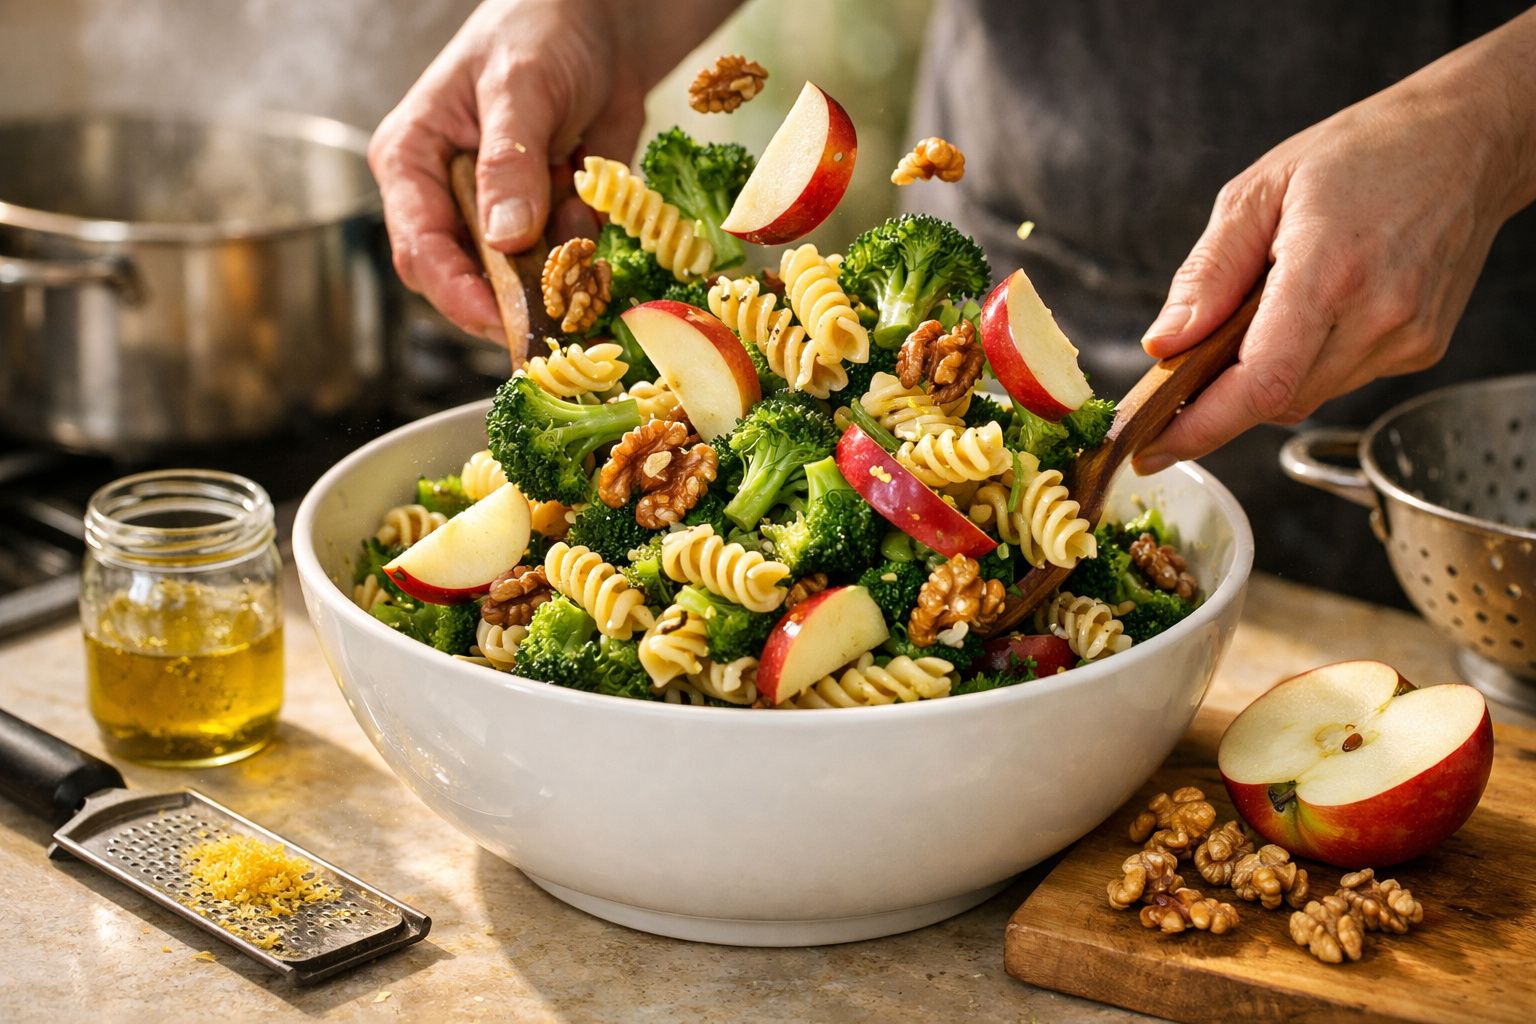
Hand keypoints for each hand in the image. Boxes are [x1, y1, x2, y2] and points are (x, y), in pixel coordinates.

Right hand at [368, 0, 643, 341]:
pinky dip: (589, 243)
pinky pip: (569, 263)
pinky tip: (590, 188)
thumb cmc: (540, 32)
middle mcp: (451, 199)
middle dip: (515, 295)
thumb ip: (509, 162)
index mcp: (413, 162)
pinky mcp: (550, 225)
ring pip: (522, 283)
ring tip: (575, 194)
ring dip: (559, 266)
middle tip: (560, 305)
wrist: (605, 22)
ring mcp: (502, 218)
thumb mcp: (519, 87)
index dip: (458, 293)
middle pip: (468, 281)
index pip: (420, 249)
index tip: (503, 320)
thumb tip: (504, 239)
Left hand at [1134, 11, 1535, 473]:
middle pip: (1274, 401)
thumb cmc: (1362, 153)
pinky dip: (1304, 363)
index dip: (1199, 427)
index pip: (1260, 381)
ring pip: (1304, 398)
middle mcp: (1378, 313)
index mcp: (1330, 268)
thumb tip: (1163, 344)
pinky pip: (1338, 381)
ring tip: (1260, 315)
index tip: (1151, 448)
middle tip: (1183, 376)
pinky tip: (1311, 314)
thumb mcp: (1259, 191)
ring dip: (1263, 377)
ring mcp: (1405, 338)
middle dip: (1219, 400)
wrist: (1467, 144)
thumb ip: (1207, 274)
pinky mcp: (1420, 351)